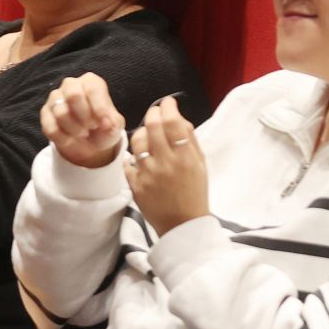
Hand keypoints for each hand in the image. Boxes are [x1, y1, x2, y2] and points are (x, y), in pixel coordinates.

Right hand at [42, 73, 126, 168]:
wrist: (88, 141)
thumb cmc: (102, 126)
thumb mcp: (114, 125)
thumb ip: (113, 123)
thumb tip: (107, 125)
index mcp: (91, 82)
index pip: (93, 89)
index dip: (100, 109)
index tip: (106, 125)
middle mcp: (71, 84)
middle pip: (73, 96)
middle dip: (84, 117)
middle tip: (91, 127)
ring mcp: (55, 98)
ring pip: (61, 113)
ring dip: (75, 130)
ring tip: (83, 133)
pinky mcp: (45, 113)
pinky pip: (50, 127)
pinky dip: (63, 138)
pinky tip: (70, 140)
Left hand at [124, 97, 209, 235]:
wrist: (183, 225)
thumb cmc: (194, 192)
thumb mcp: (200, 164)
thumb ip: (190, 139)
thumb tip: (178, 117)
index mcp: (185, 158)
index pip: (173, 122)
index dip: (169, 107)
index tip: (168, 103)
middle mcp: (166, 164)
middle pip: (152, 125)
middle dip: (154, 112)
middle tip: (156, 112)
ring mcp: (148, 174)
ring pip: (138, 139)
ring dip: (142, 132)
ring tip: (148, 135)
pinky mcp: (135, 185)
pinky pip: (128, 161)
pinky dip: (133, 156)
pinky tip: (141, 158)